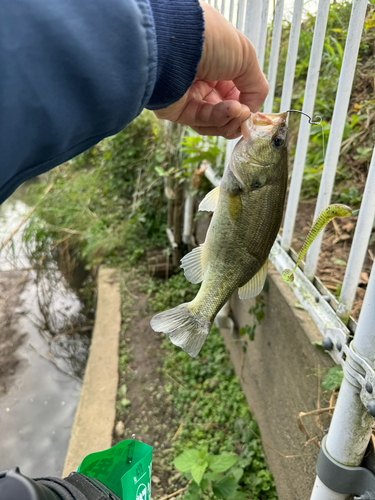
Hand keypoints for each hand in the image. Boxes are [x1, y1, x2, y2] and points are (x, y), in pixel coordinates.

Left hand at [154, 1, 267, 138]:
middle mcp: (201, 78)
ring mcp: (187, 95)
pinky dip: (219, 118)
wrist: (176, 44)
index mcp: (216, 62)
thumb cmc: (211, 40)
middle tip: (246, 115)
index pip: (234, 90)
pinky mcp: (176, 110)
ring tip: (240, 112)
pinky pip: (200, 120)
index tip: (253, 108)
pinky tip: (232, 110)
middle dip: (239, 116)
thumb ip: (256, 86)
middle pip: (224, 110)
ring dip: (230, 118)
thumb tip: (253, 111)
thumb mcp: (246, 57)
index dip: (246, 101)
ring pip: (214, 120)